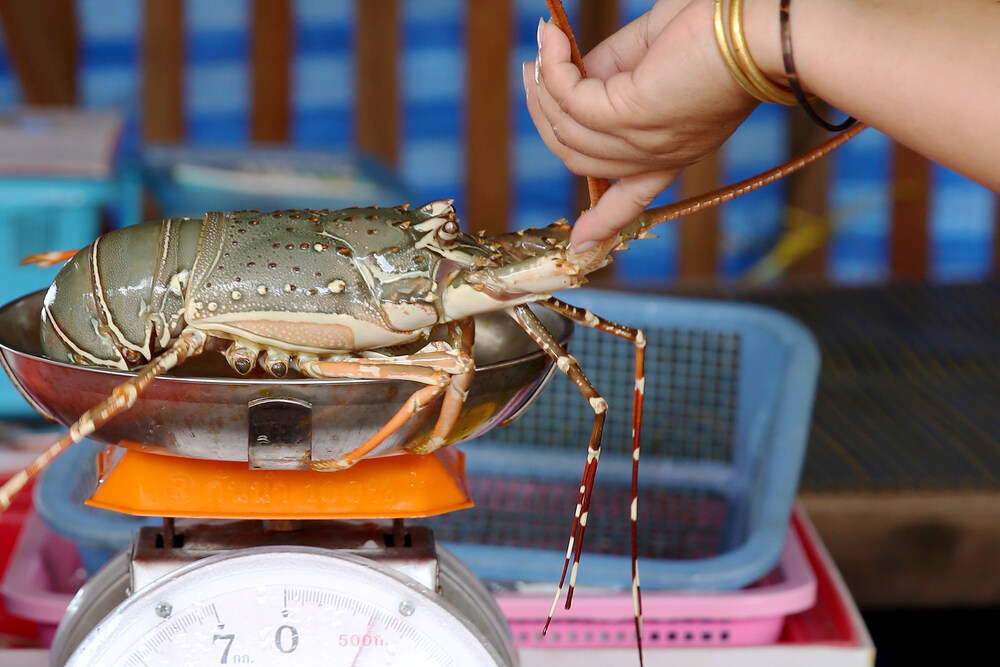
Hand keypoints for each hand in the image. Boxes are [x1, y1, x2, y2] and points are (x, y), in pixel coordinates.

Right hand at [524, 0, 760, 249]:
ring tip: (541, 47)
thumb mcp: (651, 52)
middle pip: (577, 157)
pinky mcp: (633, 117)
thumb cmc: (719, 25)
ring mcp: (643, 142)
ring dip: (543, 88)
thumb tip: (567, 76)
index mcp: (672, 149)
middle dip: (544, 115)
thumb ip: (608, 70)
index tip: (581, 244)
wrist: (761, 27)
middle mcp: (656, 156)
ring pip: (567, 132)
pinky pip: (571, 102)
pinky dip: (553, 72)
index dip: (603, 222)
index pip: (632, 199)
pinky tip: (551, 41)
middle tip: (533, 69)